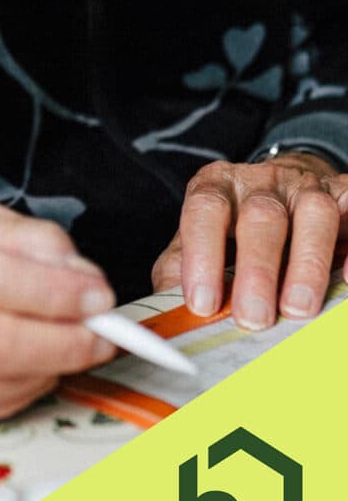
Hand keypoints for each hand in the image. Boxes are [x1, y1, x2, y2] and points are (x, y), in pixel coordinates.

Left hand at [151, 154, 347, 329]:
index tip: (202, 303)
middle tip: (253, 318)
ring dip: (308, 263)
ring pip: (314, 213)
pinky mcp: (342, 193)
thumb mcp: (198, 237)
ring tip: (298, 309)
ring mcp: (306, 186)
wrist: (281, 184)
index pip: (204, 209)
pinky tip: (347, 279)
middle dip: (257, 270)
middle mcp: (262, 181)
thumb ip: (180, 267)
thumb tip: (170, 309)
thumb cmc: (233, 223)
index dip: (202, 256)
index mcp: (217, 185)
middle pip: (261, 216)